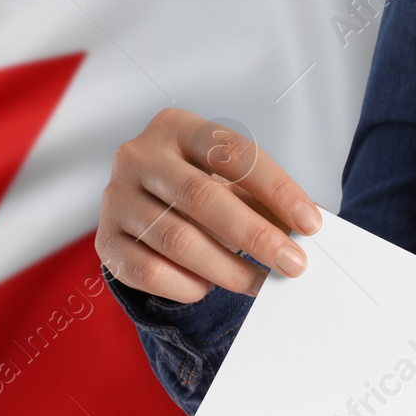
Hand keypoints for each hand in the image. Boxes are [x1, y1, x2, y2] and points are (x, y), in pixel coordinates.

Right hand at [96, 108, 322, 302]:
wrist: (138, 205)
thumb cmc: (194, 187)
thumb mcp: (227, 179)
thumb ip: (261, 198)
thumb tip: (306, 227)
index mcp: (175, 128)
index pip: (233, 154)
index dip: (276, 189)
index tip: (310, 223)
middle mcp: (138, 156)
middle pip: (202, 198)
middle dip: (255, 236)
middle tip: (292, 264)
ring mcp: (116, 198)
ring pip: (177, 240)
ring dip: (227, 269)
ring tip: (258, 283)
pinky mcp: (105, 241)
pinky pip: (150, 272)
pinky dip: (186, 286)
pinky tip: (207, 287)